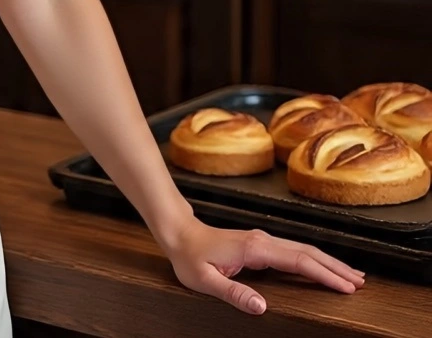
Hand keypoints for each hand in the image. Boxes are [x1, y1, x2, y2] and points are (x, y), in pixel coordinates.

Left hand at [163, 218, 364, 313]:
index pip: (298, 261)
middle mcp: (263, 240)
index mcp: (255, 249)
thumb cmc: (190, 257)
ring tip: (351, 275)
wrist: (178, 232)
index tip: (346, 286)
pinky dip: (313, 258)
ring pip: (302, 249)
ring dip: (328, 261)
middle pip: (307, 252)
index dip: (324, 274)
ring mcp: (262, 239)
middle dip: (335, 267)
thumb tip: (262, 307)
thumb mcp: (205, 280)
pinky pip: (293, 250)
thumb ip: (233, 293)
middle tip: (360, 282)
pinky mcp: (260, 242)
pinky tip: (321, 266)